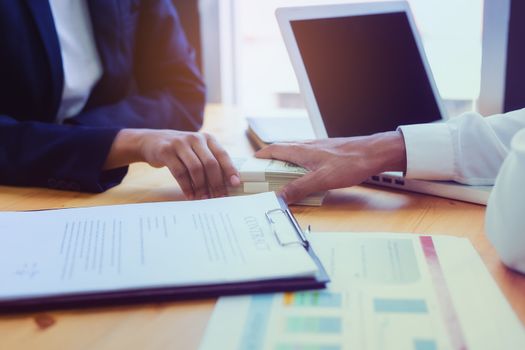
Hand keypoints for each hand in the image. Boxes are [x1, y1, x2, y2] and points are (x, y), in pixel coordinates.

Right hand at [105, 129, 240, 198]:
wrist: (152, 141)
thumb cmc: (181, 150)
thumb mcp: (197, 149)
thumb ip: (211, 161)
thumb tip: (225, 184)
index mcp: (208, 138)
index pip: (222, 154)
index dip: (230, 169)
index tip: (235, 183)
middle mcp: (195, 138)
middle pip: (210, 163)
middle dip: (216, 183)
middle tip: (219, 197)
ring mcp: (180, 144)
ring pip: (195, 168)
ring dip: (201, 187)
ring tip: (204, 199)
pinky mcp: (166, 151)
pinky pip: (179, 172)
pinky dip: (186, 187)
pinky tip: (190, 195)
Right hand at [255, 131, 405, 203]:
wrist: (375, 153)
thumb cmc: (350, 162)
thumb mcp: (321, 179)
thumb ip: (298, 188)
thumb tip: (278, 197)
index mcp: (301, 150)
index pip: (273, 150)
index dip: (260, 156)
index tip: (251, 164)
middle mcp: (307, 147)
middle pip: (282, 153)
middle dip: (271, 164)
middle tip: (264, 178)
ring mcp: (318, 149)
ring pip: (295, 156)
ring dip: (285, 166)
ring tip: (282, 181)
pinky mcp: (328, 153)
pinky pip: (307, 159)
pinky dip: (300, 168)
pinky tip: (306, 177)